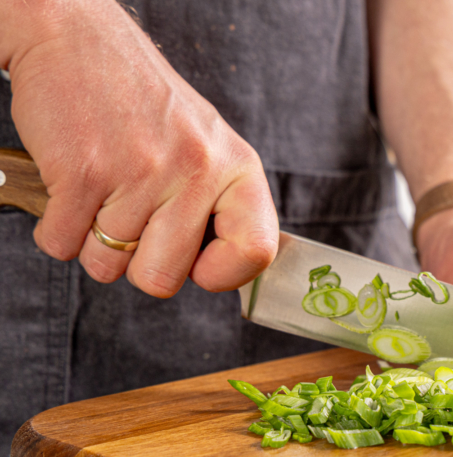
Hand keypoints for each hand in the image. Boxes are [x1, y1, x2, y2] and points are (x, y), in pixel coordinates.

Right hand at [2, 0, 277, 296]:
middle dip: (136, 262)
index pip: (256, 252)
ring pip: (106, 267)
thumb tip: (223, 272)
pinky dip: (57, 228)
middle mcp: (197, 171)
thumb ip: (220, 205)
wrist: (77, 41)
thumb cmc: (143, 103)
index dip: (223, 274)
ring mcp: (141, 173)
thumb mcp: (208, 145)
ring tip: (102, 189)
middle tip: (131, 215)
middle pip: (162, 280)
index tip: (199, 265)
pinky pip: (61, 245)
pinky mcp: (83, 174)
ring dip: (92, 240)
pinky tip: (73, 186)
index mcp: (237, 168)